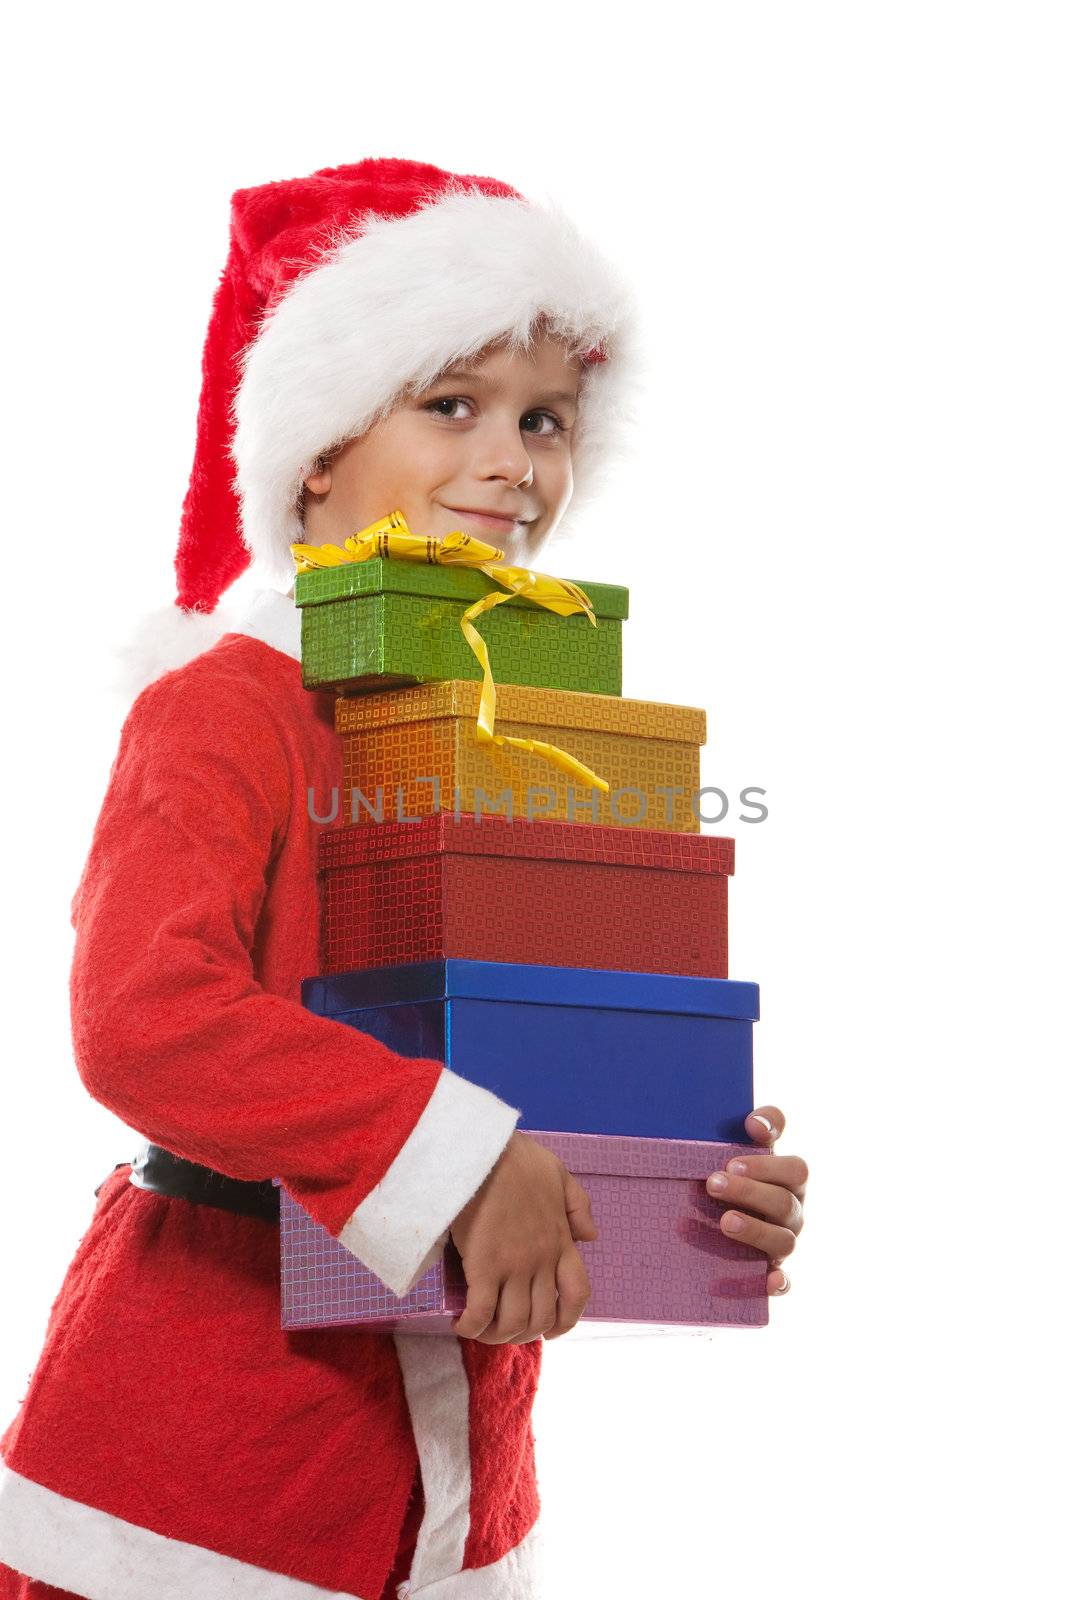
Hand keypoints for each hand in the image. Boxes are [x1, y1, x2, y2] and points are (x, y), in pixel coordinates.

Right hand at [449, 1131, 598, 1344]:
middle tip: (504, 1329)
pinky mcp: (483, 1267)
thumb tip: (590, 1237)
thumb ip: (578, 1206)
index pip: (577, 1294)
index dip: (567, 1320)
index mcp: (561, 1241)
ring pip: (512, 1322)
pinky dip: (471, 1326)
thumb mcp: (559, 1174)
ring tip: (480, 1329)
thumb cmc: (515, 1158)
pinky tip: (460, 1322)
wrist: (481, 1151)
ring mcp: (513, 1266)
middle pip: (541, 1318)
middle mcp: (541, 1260)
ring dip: (496, 1335)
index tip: (552, 1330)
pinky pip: (481, 1313)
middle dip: (524, 1334)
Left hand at [706, 1105, 806, 1295]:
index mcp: (788, 1181)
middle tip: (714, 1182)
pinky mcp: (773, 1272)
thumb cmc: (730, 1178)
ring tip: (725, 1221)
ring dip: (756, 1230)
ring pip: (783, 1239)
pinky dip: (780, 1282)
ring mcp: (784, 1242)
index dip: (772, 1160)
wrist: (712, 1221)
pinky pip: (784, 1281)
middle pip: (783, 1201)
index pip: (795, 1168)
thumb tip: (754, 1123)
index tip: (744, 1146)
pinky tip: (770, 1280)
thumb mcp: (738, 1152)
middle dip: (749, 1190)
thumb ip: (748, 1134)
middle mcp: (792, 1211)